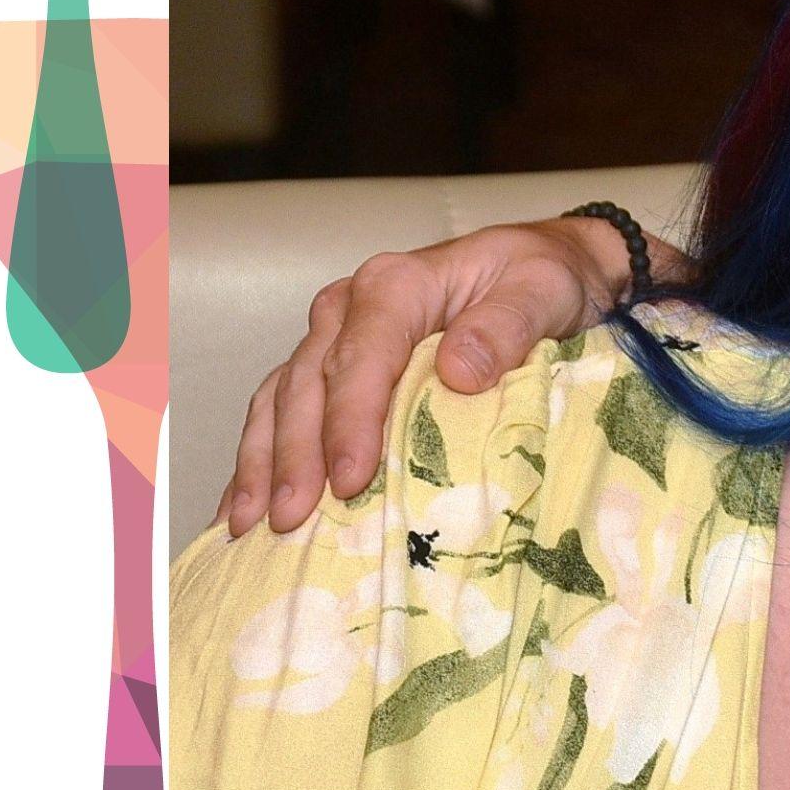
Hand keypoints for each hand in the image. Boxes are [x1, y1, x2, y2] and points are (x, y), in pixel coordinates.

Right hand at [218, 214, 675, 536]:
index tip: (350, 479)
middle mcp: (350, 307)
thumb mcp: (542, 291)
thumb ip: (505, 325)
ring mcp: (333, 336)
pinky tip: (246, 506)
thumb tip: (457, 370)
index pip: (362, 358)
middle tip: (289, 519)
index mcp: (396, 285)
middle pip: (308, 384)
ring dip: (263, 463)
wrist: (541, 265)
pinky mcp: (331, 364)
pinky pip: (282, 410)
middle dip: (295, 456)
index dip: (350, 421)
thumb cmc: (542, 278)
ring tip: (252, 524)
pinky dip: (262, 458)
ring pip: (281, 400)